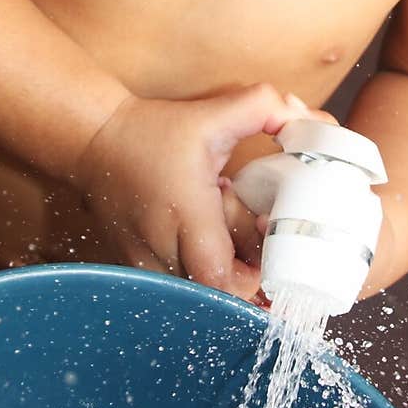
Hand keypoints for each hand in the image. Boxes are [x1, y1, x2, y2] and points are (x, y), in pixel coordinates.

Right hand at [70, 84, 320, 301]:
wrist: (94, 141)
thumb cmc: (157, 130)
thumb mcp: (216, 112)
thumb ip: (267, 108)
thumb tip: (314, 122)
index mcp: (186, 212)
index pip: (222, 278)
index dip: (254, 276)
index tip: (269, 246)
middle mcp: (161, 246)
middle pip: (214, 297)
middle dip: (245, 284)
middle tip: (261, 254)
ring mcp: (143, 263)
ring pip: (193, 300)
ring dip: (220, 285)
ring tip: (234, 254)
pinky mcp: (134, 269)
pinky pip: (175, 291)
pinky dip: (196, 282)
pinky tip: (206, 254)